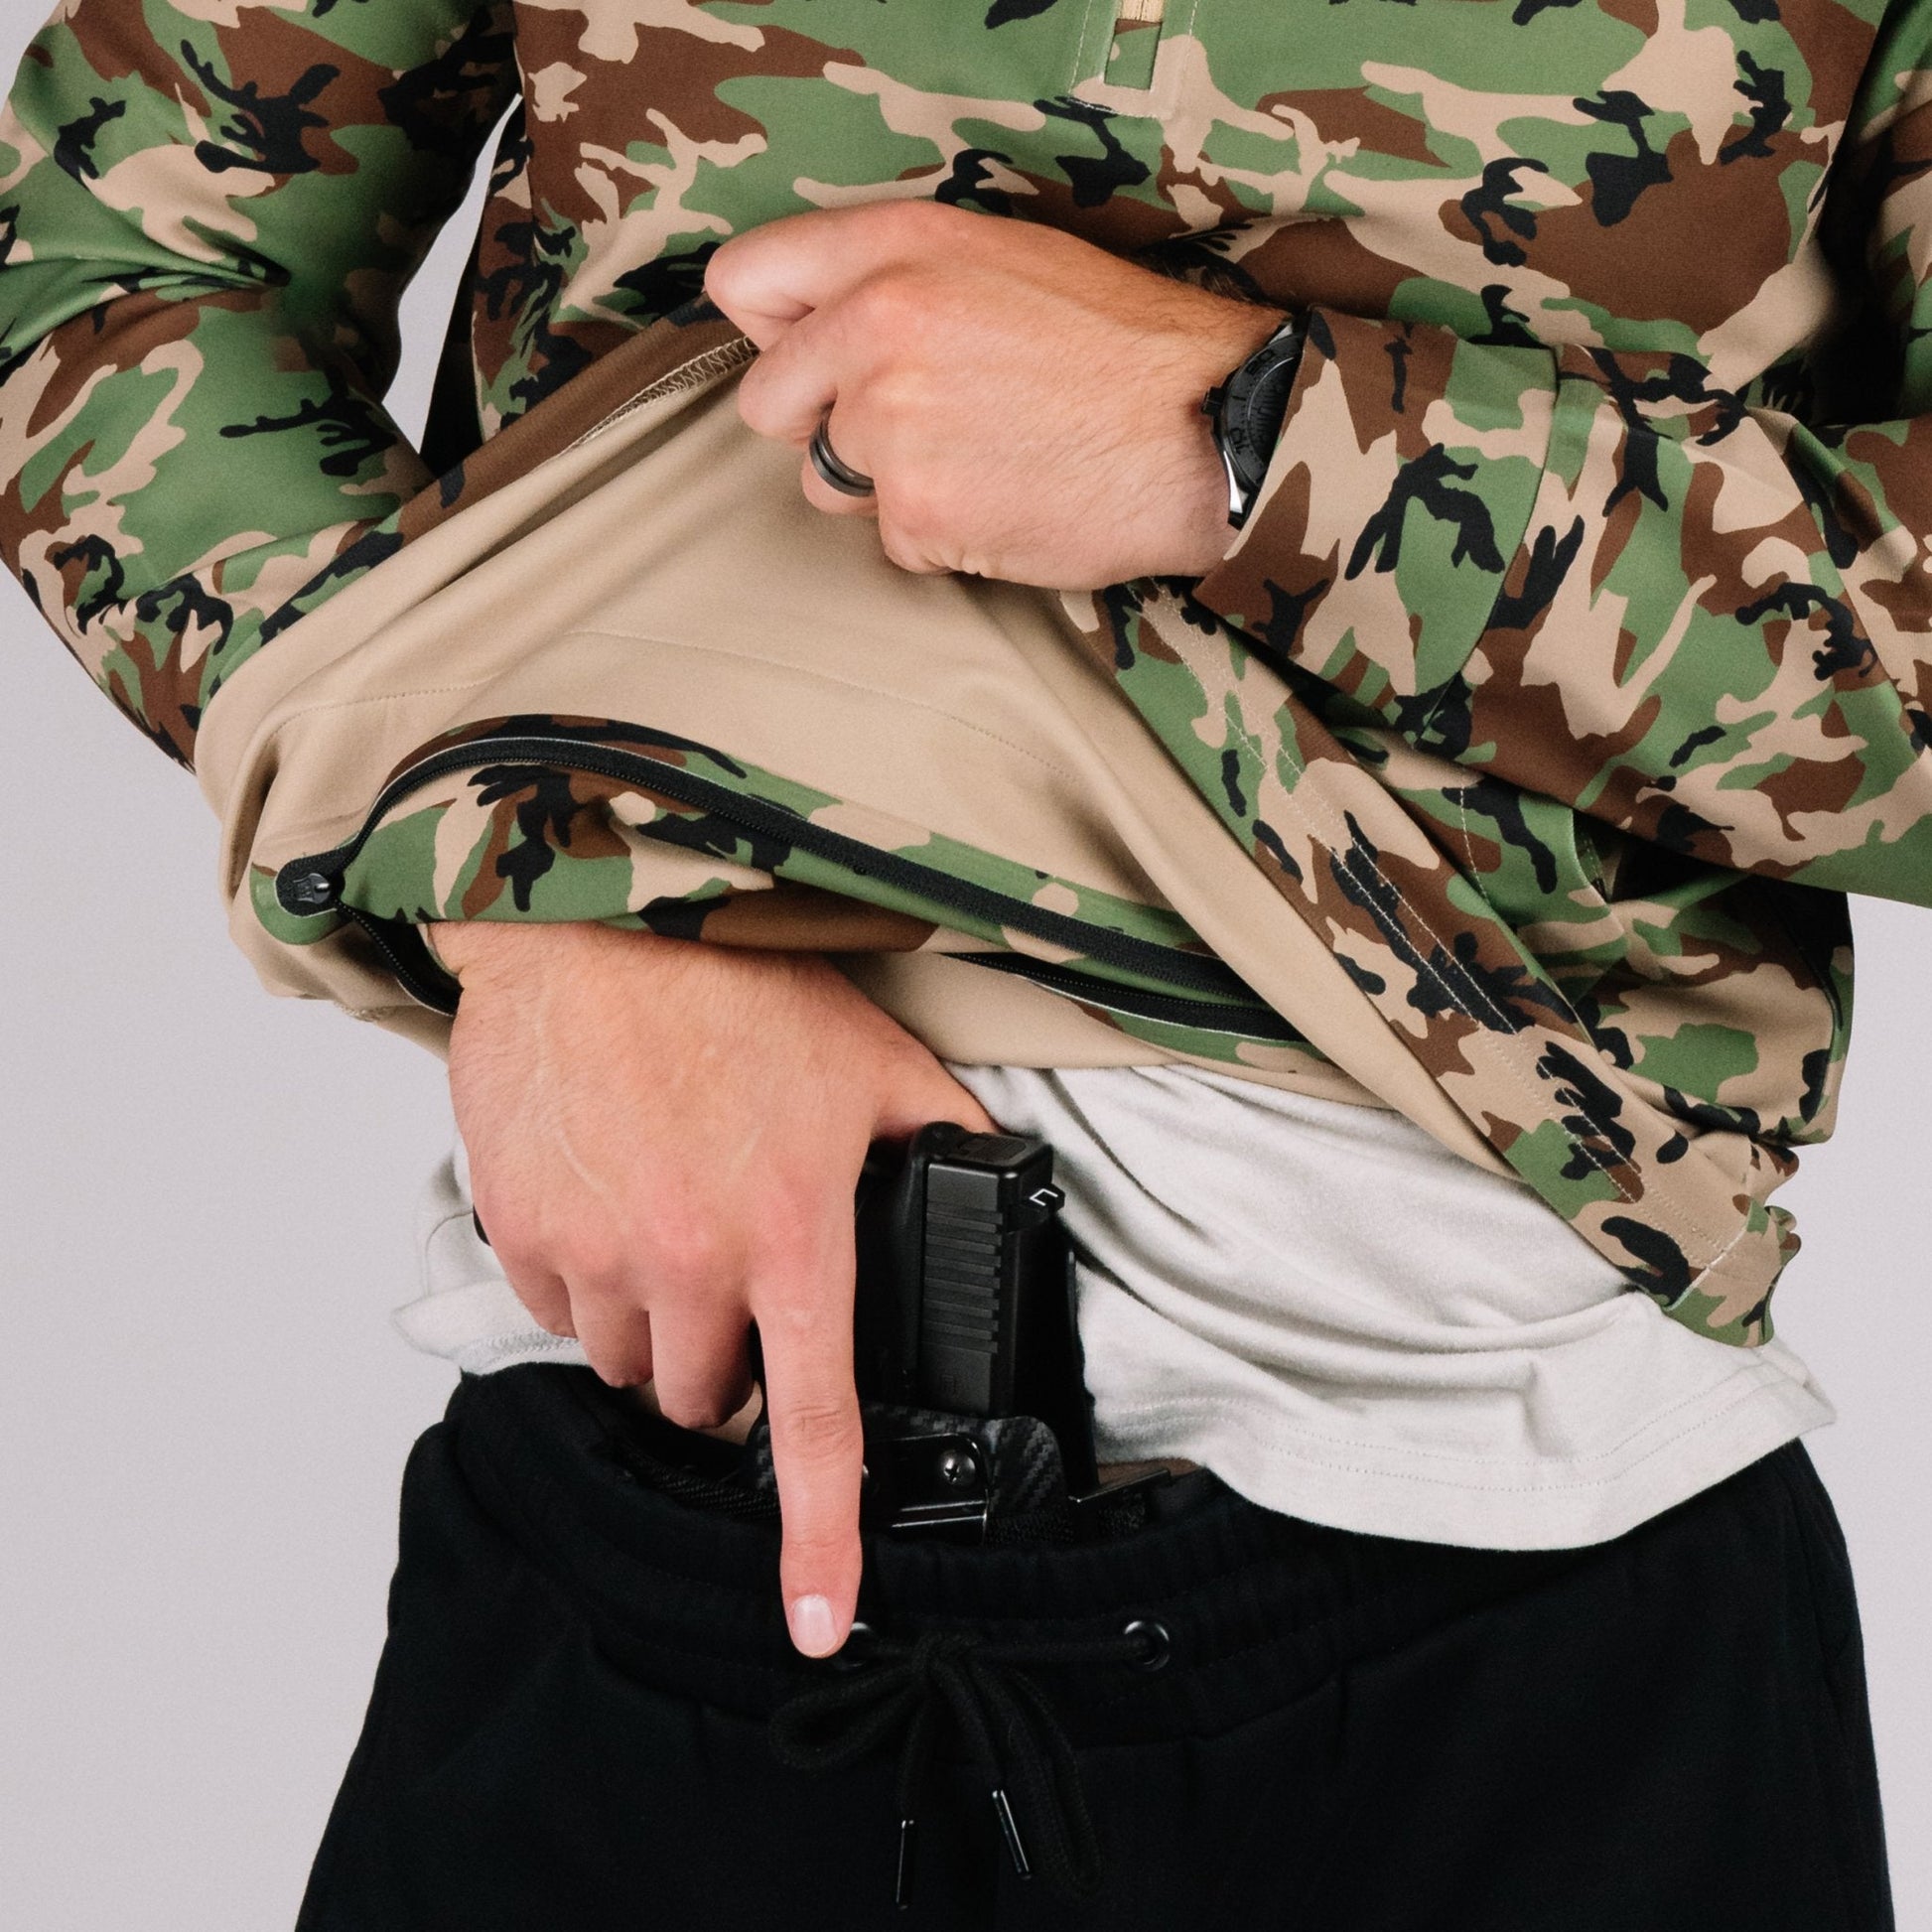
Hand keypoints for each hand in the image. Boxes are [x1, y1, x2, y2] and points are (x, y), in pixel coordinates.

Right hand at [430, 920, 998, 1656]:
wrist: (593, 926)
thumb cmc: (734, 986)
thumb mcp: (873, 1058)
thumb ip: (940, 1133)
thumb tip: (994, 1177)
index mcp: (790, 1237)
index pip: (809, 1426)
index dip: (815, 1539)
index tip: (812, 1619)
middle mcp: (688, 1263)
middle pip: (704, 1400)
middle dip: (724, 1363)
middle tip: (735, 1275)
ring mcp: (594, 1253)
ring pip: (626, 1362)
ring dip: (653, 1323)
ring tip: (670, 1222)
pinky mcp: (524, 1232)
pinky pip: (556, 1312)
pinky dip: (584, 1283)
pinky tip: (609, 1203)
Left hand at [701, 200, 1291, 589]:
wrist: (1212, 428)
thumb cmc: (1125, 345)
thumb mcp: (1004, 254)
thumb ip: (897, 275)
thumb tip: (814, 325)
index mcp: (895, 245)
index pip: (744, 282)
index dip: (777, 333)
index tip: (816, 359)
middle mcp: (877, 324)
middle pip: (767, 403)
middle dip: (825, 426)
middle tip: (917, 426)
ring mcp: (892, 423)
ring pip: (829, 481)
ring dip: (886, 486)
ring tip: (982, 458)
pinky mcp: (918, 509)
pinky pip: (892, 541)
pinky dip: (943, 535)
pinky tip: (1009, 500)